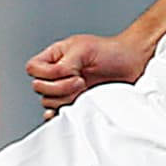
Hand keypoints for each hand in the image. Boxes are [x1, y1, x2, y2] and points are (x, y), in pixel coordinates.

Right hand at [26, 31, 149, 116]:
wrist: (132, 63)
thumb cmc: (111, 52)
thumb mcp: (84, 49)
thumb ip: (65, 63)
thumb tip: (57, 77)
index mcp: (55, 57)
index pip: (33, 69)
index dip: (46, 74)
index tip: (69, 71)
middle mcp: (57, 75)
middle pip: (39, 88)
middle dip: (60, 87)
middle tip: (81, 81)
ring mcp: (66, 91)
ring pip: (48, 102)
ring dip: (66, 99)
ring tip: (85, 91)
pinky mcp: (76, 104)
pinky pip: (58, 115)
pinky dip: (60, 116)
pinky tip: (68, 112)